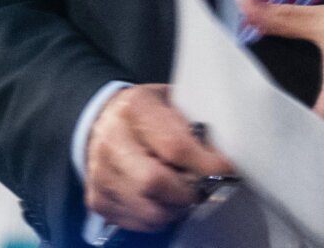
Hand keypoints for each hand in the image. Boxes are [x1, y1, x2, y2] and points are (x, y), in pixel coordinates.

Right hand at [84, 83, 233, 231]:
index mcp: (136, 109)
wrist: (103, 119)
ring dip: (174, 208)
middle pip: (155, 182)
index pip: (174, 146)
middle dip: (187, 191)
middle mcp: (112, 142)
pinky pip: (135, 222)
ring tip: (183, 195)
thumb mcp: (171, 101)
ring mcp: (100, 173)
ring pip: (147, 209)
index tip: (225, 169)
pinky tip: (163, 200)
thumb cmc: (146, 111)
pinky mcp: (97, 198)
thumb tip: (220, 155)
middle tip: (202, 187)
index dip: (205, 163)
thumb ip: (194, 124)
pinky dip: (157, 218)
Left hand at [235, 0, 323, 156]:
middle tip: (242, 134)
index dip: (255, 139)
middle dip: (269, 148)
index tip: (232, 132)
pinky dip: (313, 155)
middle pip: (295, 159)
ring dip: (292, 153)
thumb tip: (241, 2)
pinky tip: (298, 140)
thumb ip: (285, 18)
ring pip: (313, 165)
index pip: (283, 141)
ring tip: (265, 137)